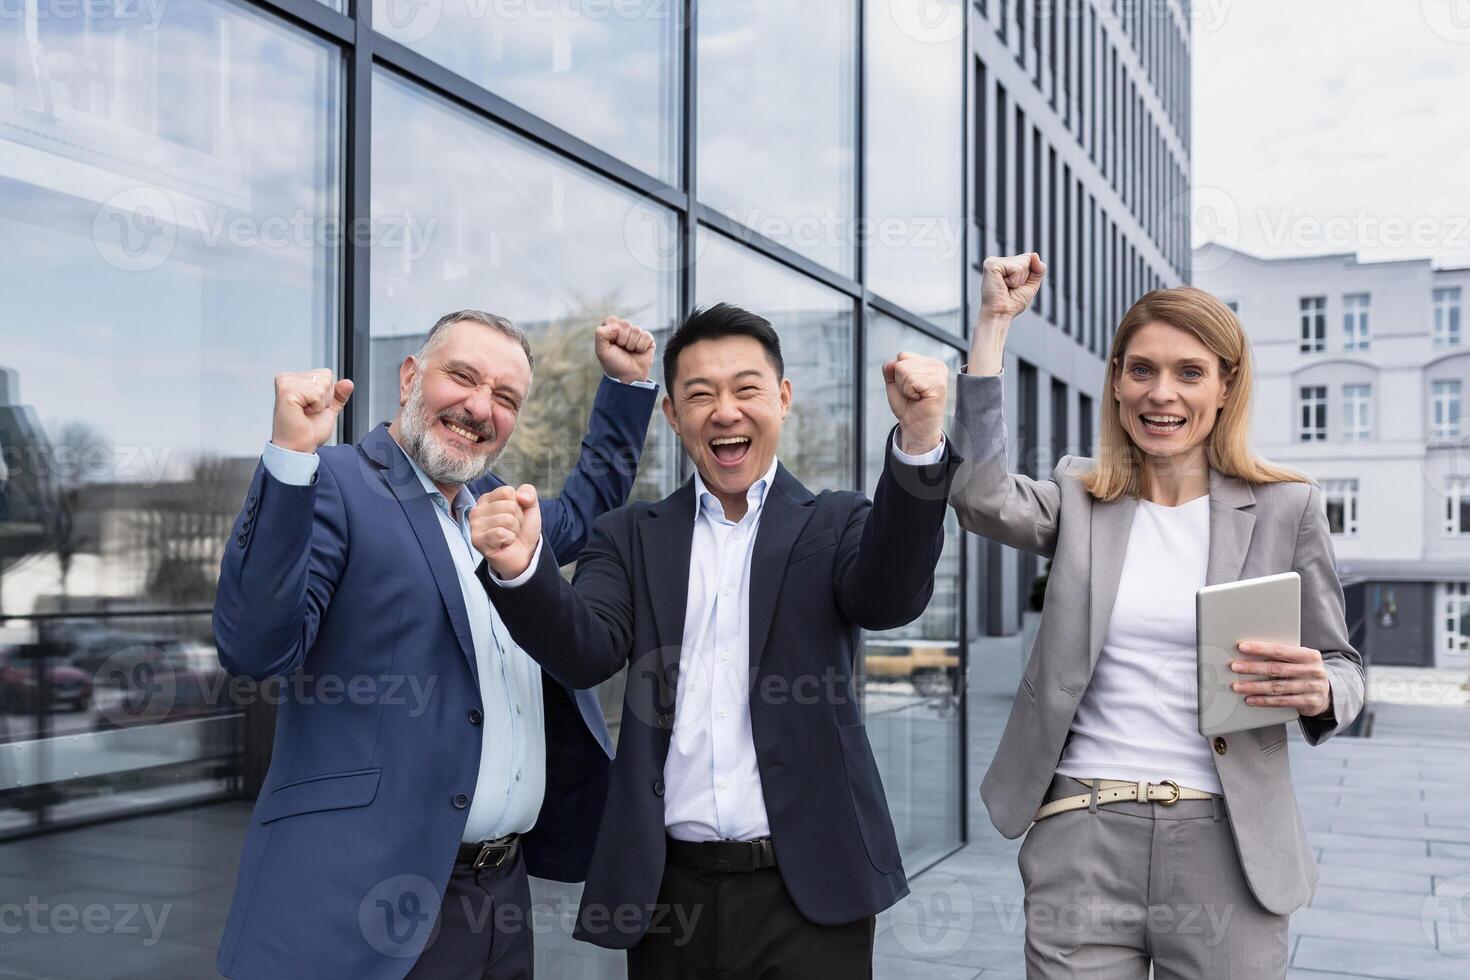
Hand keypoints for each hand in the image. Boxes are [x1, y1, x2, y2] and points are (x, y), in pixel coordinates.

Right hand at [272, 369, 353, 453]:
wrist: (298, 448)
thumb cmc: (307, 432)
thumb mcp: (328, 410)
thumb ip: (338, 395)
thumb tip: (348, 383)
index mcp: (294, 380)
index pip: (326, 374)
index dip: (327, 395)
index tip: (312, 408)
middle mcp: (287, 378)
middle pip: (326, 376)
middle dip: (325, 398)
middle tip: (309, 412)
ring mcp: (285, 383)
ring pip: (324, 383)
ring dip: (320, 403)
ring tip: (305, 413)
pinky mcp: (287, 391)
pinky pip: (318, 393)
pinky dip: (317, 407)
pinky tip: (302, 413)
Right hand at [470, 484, 540, 578]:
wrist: (524, 554)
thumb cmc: (522, 530)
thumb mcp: (530, 506)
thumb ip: (528, 492)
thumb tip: (520, 495)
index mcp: (487, 499)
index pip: (507, 491)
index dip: (518, 504)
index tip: (515, 515)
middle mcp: (477, 510)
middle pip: (509, 505)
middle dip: (518, 519)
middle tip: (512, 528)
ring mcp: (475, 525)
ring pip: (507, 519)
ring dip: (514, 530)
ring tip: (509, 535)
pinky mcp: (477, 540)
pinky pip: (501, 533)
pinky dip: (509, 539)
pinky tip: (504, 543)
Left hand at [595, 316, 655, 383]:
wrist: (628, 376)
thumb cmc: (614, 363)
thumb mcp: (601, 350)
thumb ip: (600, 334)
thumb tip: (616, 327)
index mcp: (611, 328)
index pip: (612, 320)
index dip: (611, 332)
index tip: (611, 343)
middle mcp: (624, 328)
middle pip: (625, 324)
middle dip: (622, 339)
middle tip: (622, 349)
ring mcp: (636, 333)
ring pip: (636, 330)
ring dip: (631, 345)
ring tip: (630, 351)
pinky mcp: (648, 338)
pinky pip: (646, 335)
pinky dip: (641, 346)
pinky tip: (639, 352)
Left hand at [882, 352, 948, 454]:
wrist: (916, 428)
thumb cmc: (909, 407)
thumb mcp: (894, 384)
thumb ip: (890, 369)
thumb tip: (891, 362)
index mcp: (929, 362)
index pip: (902, 356)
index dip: (898, 374)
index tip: (909, 388)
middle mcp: (937, 365)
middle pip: (902, 362)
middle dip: (900, 381)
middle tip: (912, 394)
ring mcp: (940, 374)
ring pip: (905, 370)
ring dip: (905, 388)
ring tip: (916, 397)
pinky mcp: (938, 385)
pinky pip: (910, 380)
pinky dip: (909, 392)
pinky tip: (919, 399)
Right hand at [969, 253, 1045, 374]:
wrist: (1000, 314)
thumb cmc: (1013, 303)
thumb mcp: (1031, 284)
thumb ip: (1038, 269)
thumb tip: (1034, 254)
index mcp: (1006, 264)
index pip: (1029, 258)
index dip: (1029, 275)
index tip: (1016, 286)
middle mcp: (999, 260)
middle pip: (1027, 259)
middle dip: (1025, 277)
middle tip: (1010, 288)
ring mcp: (993, 261)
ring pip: (1023, 262)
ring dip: (1019, 279)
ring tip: (1006, 287)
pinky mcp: (991, 265)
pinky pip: (1016, 267)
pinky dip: (1014, 280)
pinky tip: (1003, 285)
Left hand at [1230, 641, 1332, 717]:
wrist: (1328, 693)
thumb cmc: (1305, 671)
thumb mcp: (1300, 660)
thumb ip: (1282, 655)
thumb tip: (1250, 651)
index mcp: (1309, 655)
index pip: (1280, 650)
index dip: (1260, 648)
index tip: (1242, 647)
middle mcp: (1312, 671)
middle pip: (1277, 669)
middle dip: (1253, 668)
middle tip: (1235, 667)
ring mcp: (1311, 688)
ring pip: (1277, 687)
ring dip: (1254, 687)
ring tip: (1237, 686)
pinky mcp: (1309, 703)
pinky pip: (1281, 702)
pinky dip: (1263, 701)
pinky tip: (1250, 699)